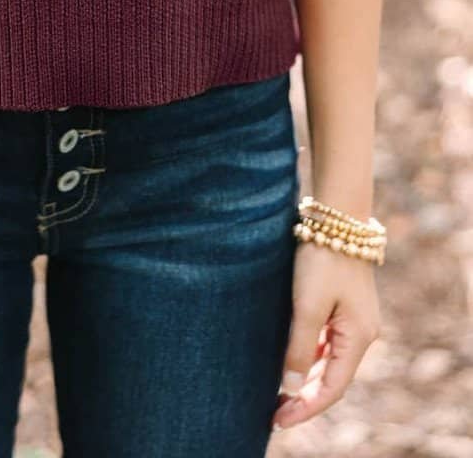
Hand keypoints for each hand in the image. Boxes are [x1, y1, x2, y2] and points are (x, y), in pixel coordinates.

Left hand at [271, 238, 380, 429]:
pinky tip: (290, 358)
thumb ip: (298, 347)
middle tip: (274, 412)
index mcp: (358, 337)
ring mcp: (355, 320)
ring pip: (329, 360)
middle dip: (304, 398)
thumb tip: (289, 388)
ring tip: (278, 393)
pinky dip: (309, 356)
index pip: (332, 388)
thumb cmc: (322, 259)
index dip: (306, 408)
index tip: (279, 419)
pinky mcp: (344, 306)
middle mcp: (362, 333)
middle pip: (332, 378)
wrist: (336, 217)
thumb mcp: (306, 305)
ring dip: (306, 378)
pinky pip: (327, 342)